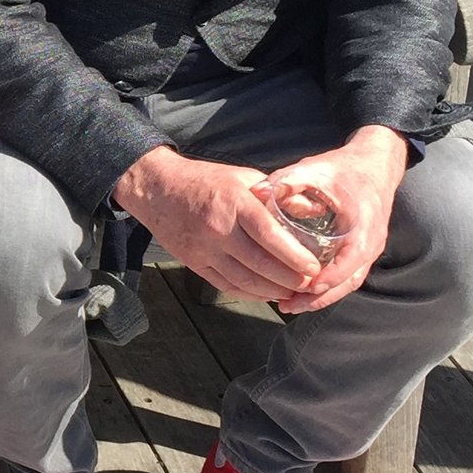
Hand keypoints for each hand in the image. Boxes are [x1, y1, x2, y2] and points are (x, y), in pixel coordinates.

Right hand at [113, 145, 324, 302]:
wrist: (158, 190)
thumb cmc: (206, 181)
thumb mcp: (244, 177)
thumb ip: (277, 195)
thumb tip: (311, 210)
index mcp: (234, 202)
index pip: (269, 235)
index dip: (294, 256)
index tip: (313, 267)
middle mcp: (217, 228)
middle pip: (259, 263)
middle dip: (289, 279)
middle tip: (309, 284)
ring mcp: (203, 249)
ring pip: (244, 280)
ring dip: (272, 291)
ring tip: (292, 292)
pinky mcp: (194, 263)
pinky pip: (226, 285)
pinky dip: (250, 294)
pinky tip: (266, 294)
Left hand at [258, 127, 408, 313]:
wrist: (374, 164)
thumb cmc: (344, 168)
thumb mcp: (317, 169)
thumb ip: (288, 180)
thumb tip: (257, 192)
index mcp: (364, 225)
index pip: (352, 260)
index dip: (330, 277)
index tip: (306, 287)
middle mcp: (371, 242)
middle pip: (349, 280)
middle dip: (320, 296)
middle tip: (288, 305)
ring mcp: (369, 249)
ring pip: (348, 282)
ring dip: (322, 296)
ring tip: (290, 305)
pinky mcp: (362, 251)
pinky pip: (347, 276)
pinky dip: (327, 287)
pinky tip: (302, 293)